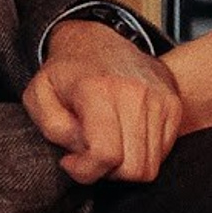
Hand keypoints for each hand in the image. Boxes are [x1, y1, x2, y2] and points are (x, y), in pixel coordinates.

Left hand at [23, 18, 180, 184]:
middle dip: (106, 172)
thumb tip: (80, 152)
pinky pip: (163, 152)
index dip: (84, 171)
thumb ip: (53, 129)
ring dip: (125, 166)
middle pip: (133, 168)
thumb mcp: (38, 95)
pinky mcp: (173, 103)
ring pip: (150, 165)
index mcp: (99, 91)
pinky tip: (124, 139)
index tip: (70, 160)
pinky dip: (143, 154)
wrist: (98, 40)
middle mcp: (135, 93)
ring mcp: (159, 98)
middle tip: (90, 154)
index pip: (105, 154)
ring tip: (107, 146)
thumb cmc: (66, 71)